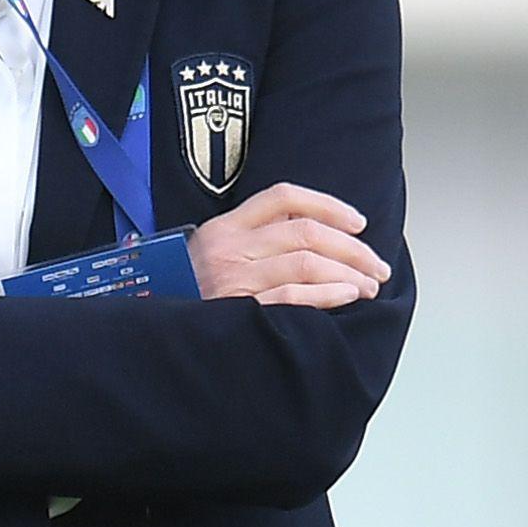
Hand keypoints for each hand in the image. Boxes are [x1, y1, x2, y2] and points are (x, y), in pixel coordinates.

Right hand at [186, 183, 390, 307]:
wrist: (151, 328)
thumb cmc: (186, 291)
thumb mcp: (211, 252)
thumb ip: (253, 238)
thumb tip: (315, 238)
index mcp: (225, 226)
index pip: (284, 198)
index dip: (328, 205)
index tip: (358, 222)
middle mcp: (230, 247)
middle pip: (306, 233)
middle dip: (352, 248)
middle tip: (377, 265)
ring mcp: (234, 279)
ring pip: (306, 263)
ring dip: (348, 273)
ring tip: (369, 285)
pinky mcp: (239, 310)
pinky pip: (293, 296)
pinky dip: (327, 294)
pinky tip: (347, 296)